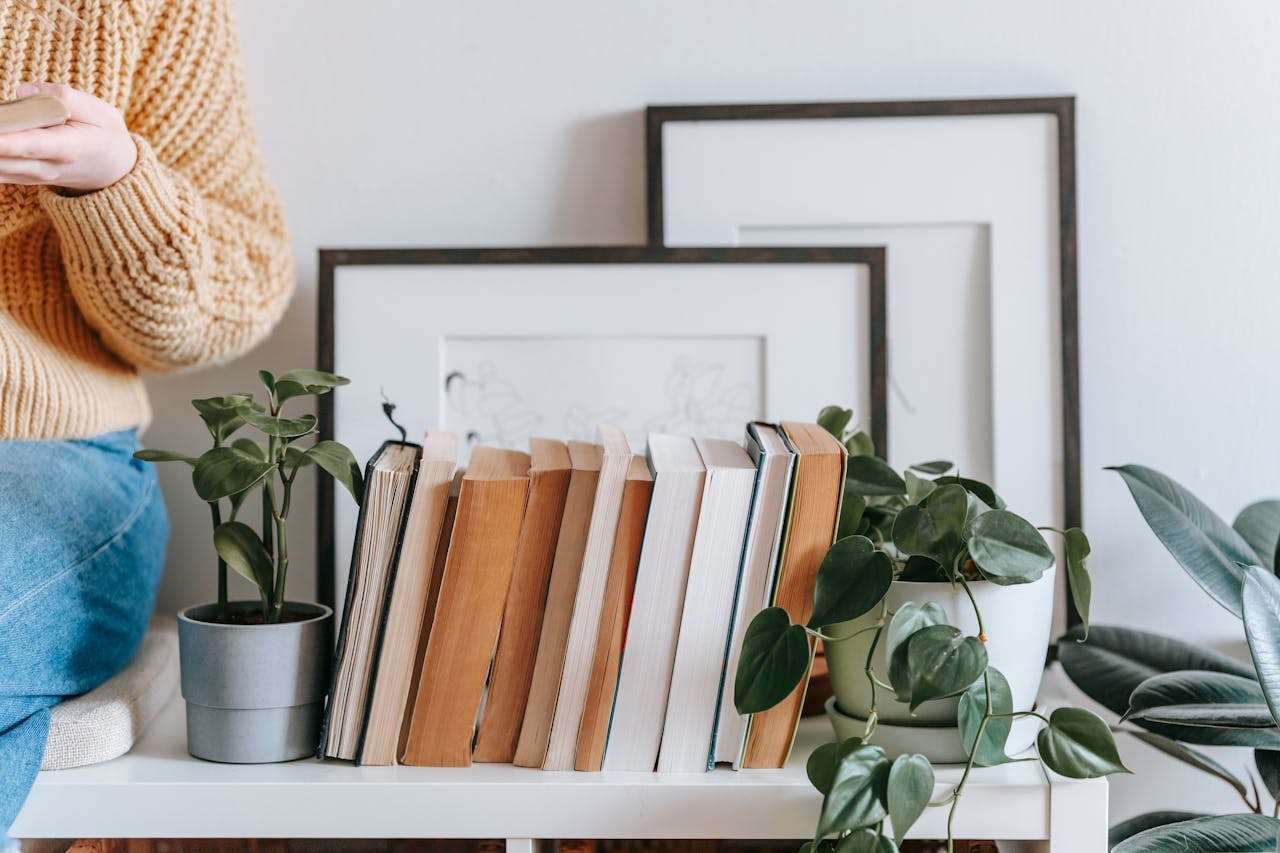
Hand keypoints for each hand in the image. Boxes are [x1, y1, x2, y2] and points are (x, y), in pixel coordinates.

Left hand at [0, 82, 137, 192]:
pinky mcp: (23, 177)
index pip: (29, 144)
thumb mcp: (100, 111)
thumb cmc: (106, 135)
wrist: (115, 171)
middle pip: (3, 157)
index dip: (3, 140)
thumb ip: (64, 96)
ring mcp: (34, 175)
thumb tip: (22, 91)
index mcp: (68, 147)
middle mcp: (48, 166)